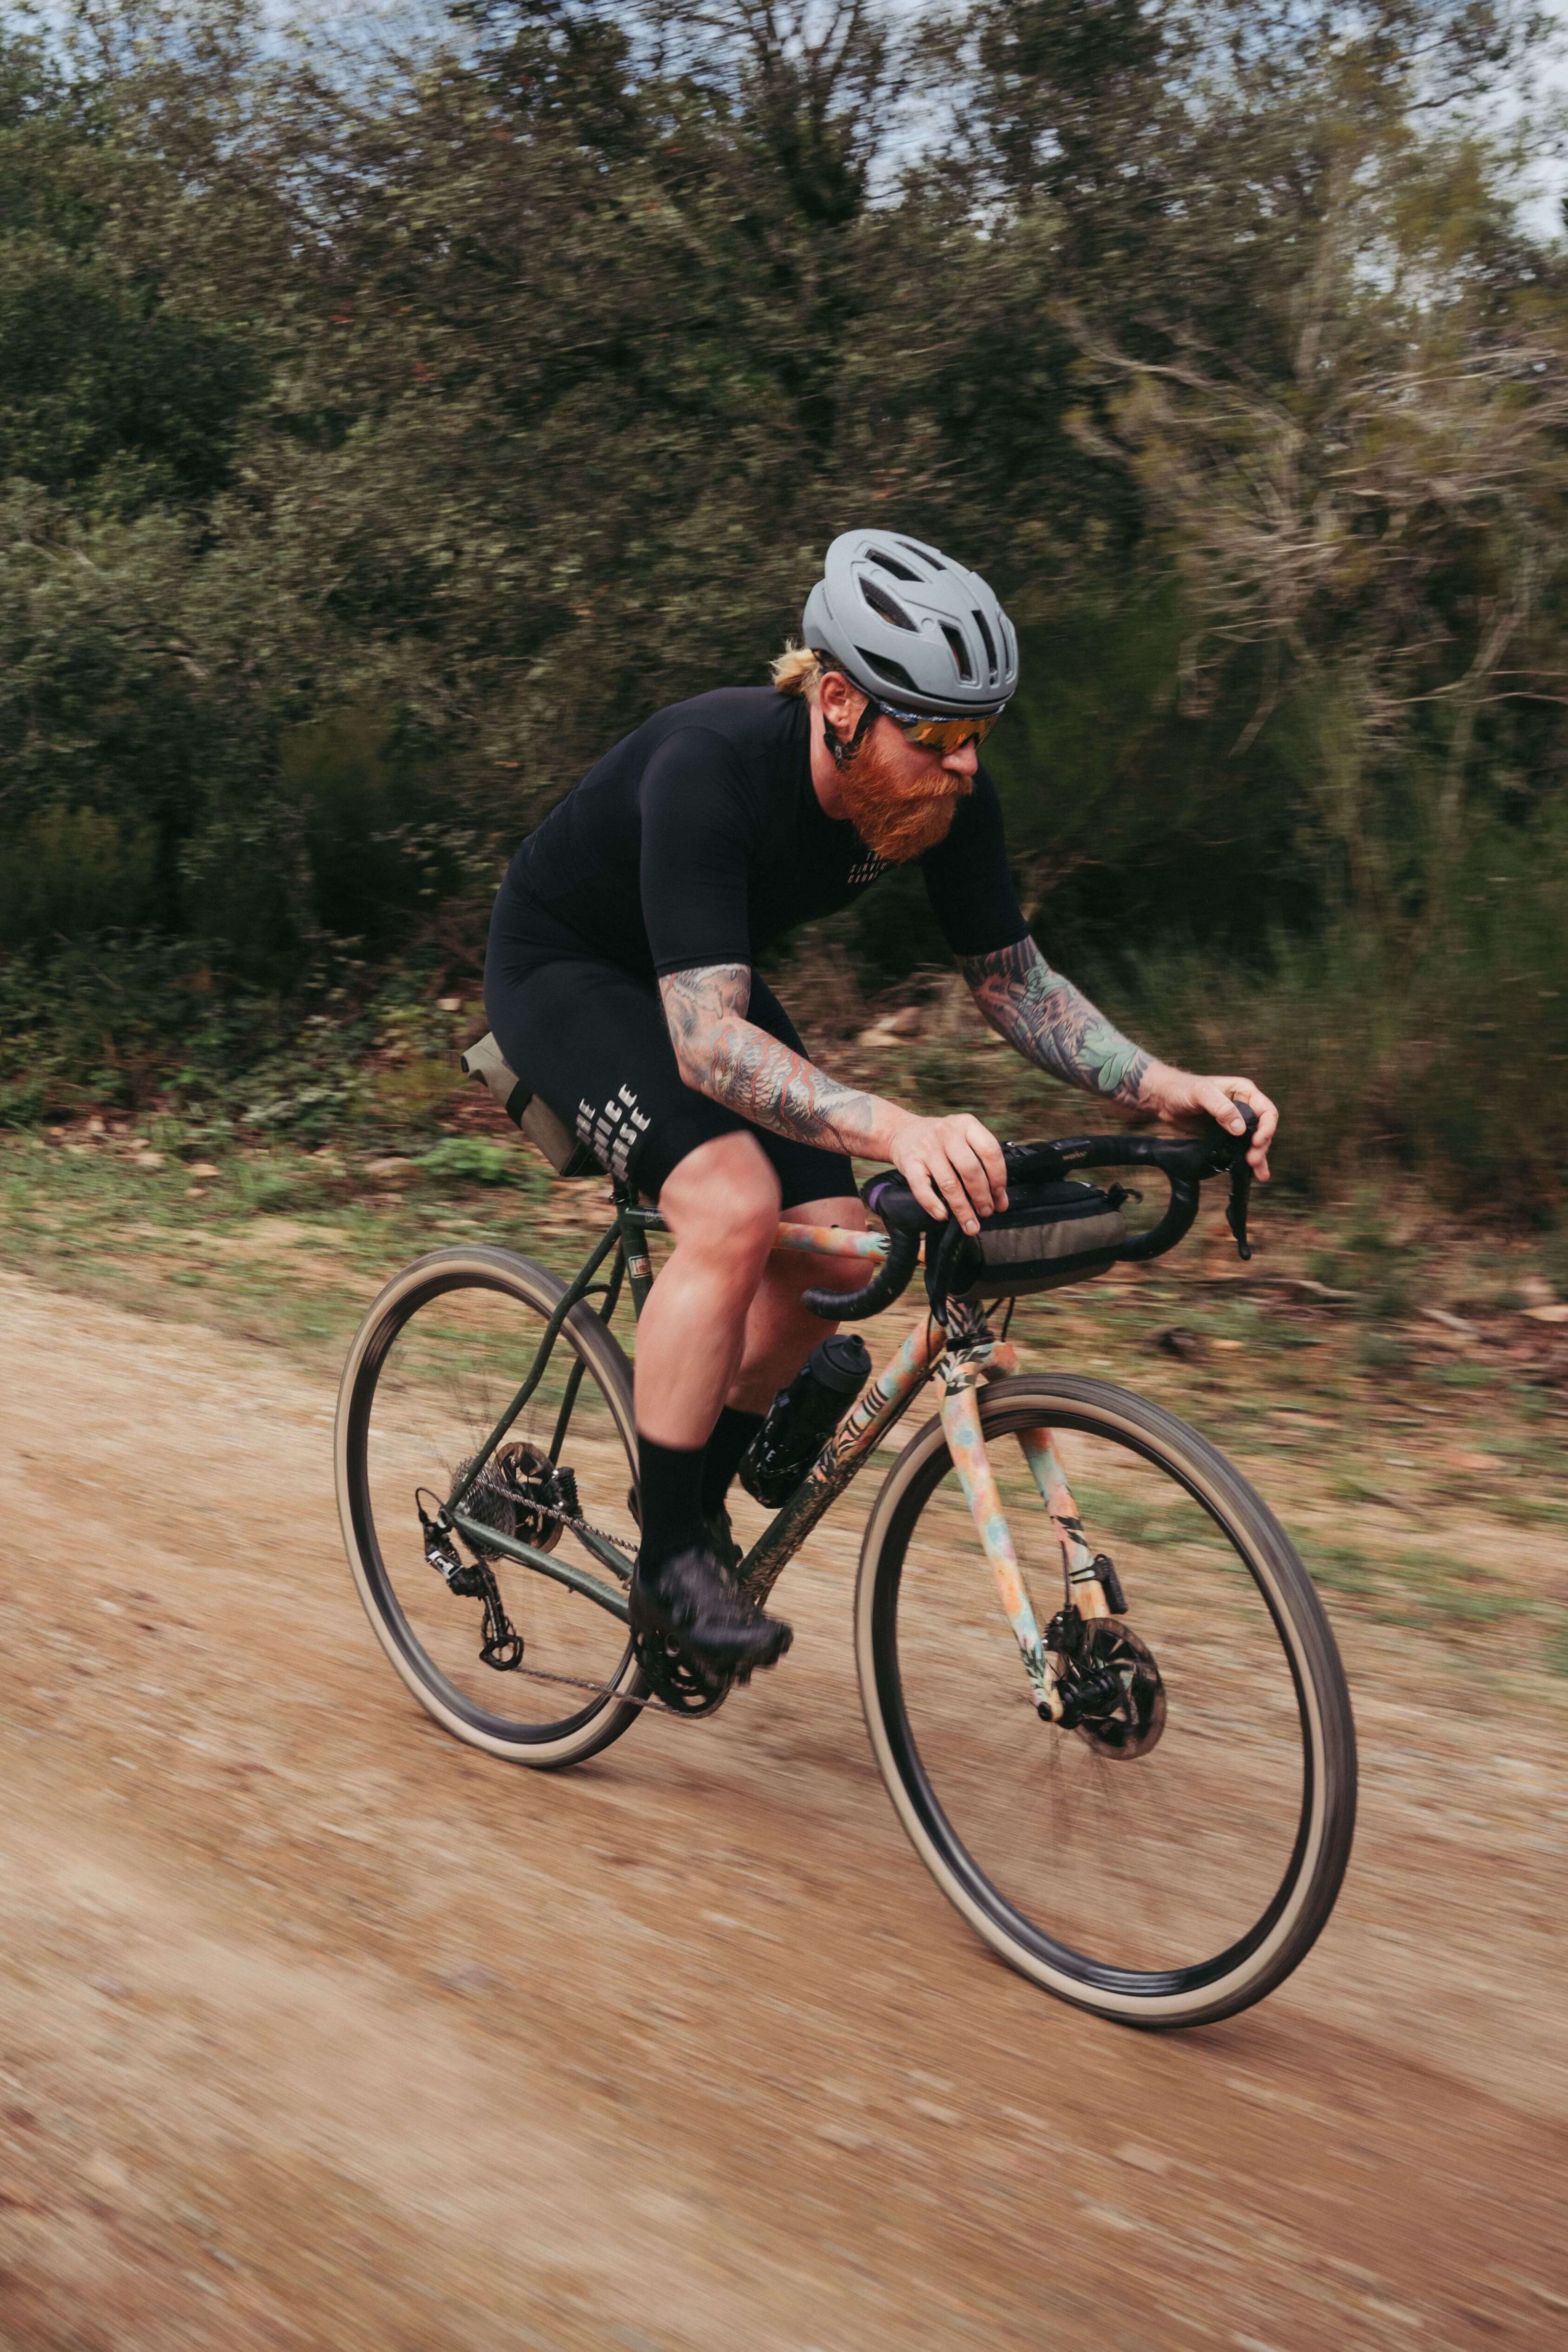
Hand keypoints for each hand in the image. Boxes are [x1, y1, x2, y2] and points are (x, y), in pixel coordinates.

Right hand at [889, 1112, 1008, 1233]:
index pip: (990, 1152)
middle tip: (986, 1212)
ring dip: (962, 1208)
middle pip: (971, 1170)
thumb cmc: (941, 1141)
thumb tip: (1000, 1202)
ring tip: (970, 1223)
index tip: (999, 1197)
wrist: (904, 1132)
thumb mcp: (964, 1141)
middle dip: (982, 1197)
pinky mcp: (909, 1162)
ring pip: (949, 1183)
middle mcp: (948, 1133)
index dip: (998, 1178)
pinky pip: (922, 1188)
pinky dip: (934, 1205)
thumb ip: (983, 1166)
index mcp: (967, 1125)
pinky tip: (943, 1216)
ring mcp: (927, 1148)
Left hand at [1143, 1067, 1277, 1181]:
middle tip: (1252, 1160)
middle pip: (1263, 1130)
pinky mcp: (1225, 1137)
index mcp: (1244, 1092)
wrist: (1165, 1100)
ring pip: (1254, 1143)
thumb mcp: (1202, 1093)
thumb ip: (1221, 1108)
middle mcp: (1244, 1108)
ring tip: (1258, 1174)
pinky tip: (1252, 1175)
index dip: (1266, 1127)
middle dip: (1261, 1146)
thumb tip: (1240, 1129)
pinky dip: (1247, 1163)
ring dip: (1258, 1158)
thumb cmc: (1183, 1089)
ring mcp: (1235, 1124)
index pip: (1266, 1111)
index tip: (1256, 1142)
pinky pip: (1240, 1150)